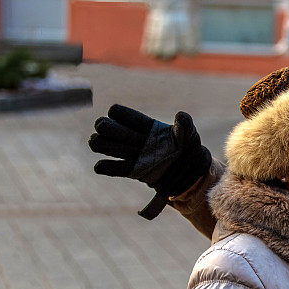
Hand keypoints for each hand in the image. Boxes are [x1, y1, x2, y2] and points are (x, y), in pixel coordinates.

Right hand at [89, 104, 211, 218]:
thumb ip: (184, 125)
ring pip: (108, 146)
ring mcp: (134, 155)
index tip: (115, 114)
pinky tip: (101, 166)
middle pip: (111, 129)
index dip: (119, 114)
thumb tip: (181, 116)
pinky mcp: (134, 171)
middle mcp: (136, 138)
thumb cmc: (191, 149)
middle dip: (105, 127)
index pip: (125, 115)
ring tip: (97, 143)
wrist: (192, 174)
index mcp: (147, 126)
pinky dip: (106, 167)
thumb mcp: (190, 136)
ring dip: (100, 144)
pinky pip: (115, 168)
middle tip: (103, 129)